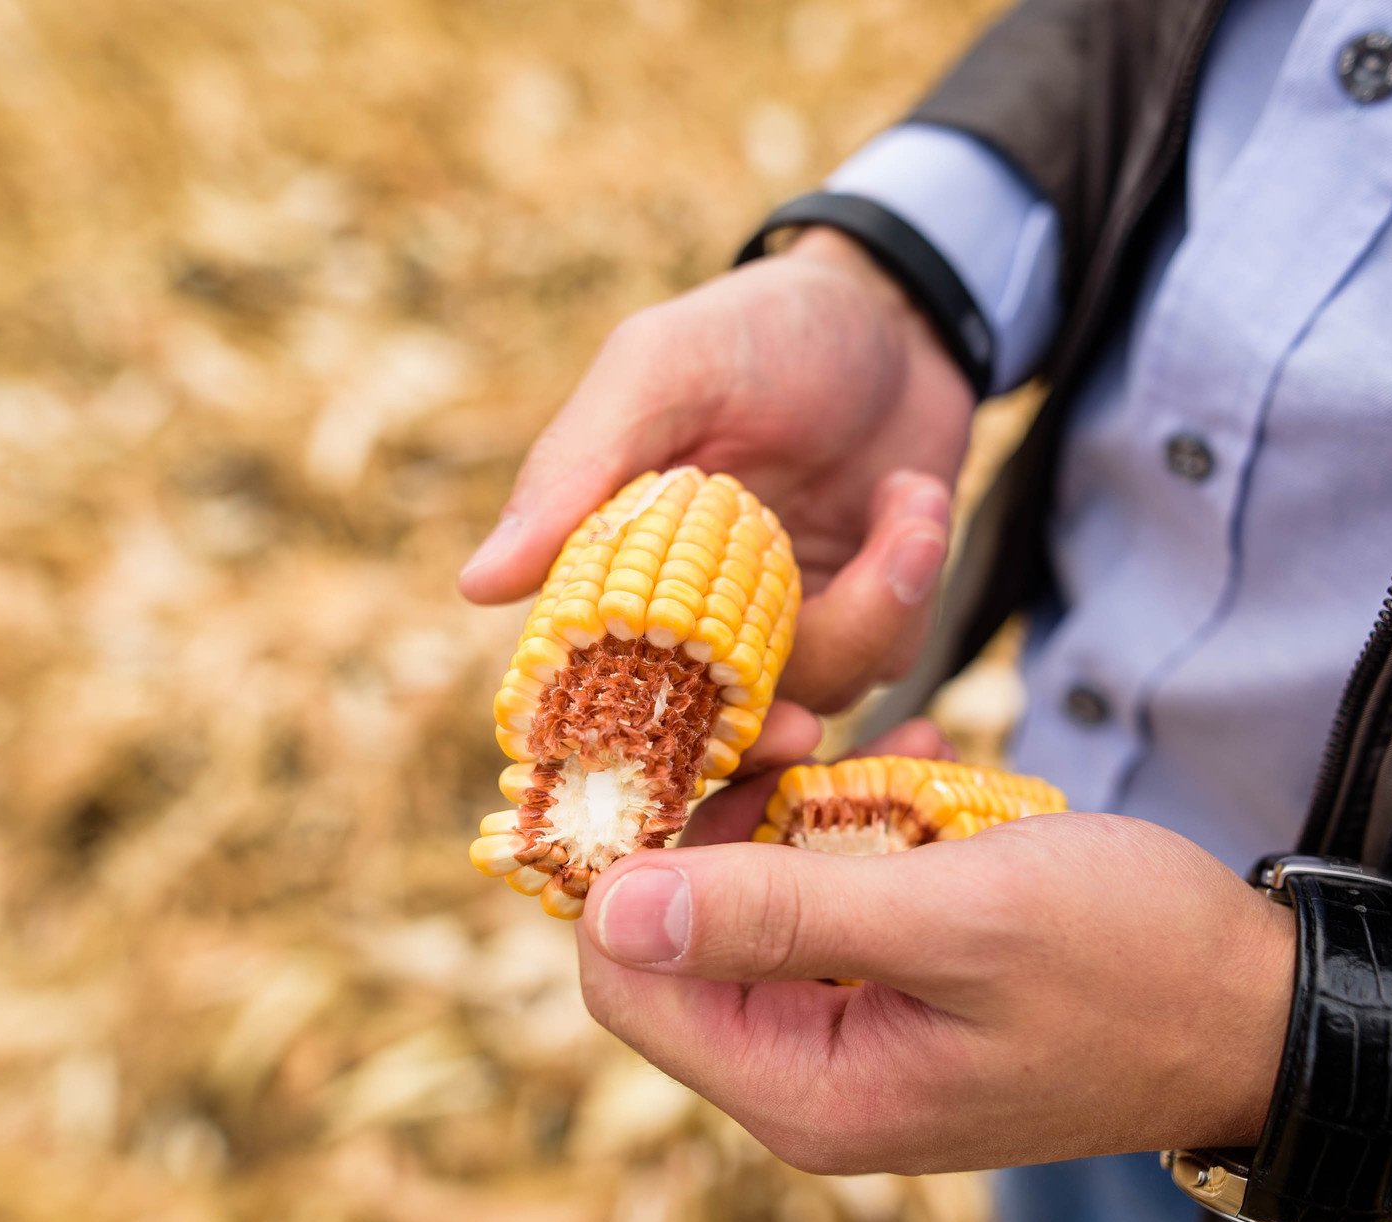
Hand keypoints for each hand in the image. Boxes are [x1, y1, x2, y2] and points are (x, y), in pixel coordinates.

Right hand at [457, 229, 976, 713]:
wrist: (895, 311)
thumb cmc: (758, 329)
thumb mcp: (662, 370)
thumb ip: (576, 468)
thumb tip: (478, 586)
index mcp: (618, 567)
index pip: (598, 688)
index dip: (637, 735)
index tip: (690, 739)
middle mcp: (695, 614)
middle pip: (717, 725)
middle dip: (770, 726)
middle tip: (804, 728)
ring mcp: (785, 624)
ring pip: (818, 693)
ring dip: (876, 607)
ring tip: (907, 498)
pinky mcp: (867, 616)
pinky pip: (889, 657)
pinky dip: (913, 583)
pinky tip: (912, 495)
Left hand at [573, 803, 1295, 1174]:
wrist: (1260, 1006)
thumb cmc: (1130, 961)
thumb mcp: (955, 918)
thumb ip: (780, 914)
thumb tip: (608, 910)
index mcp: (803, 1087)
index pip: (624, 975)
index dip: (637, 854)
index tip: (699, 747)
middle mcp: (804, 1080)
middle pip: (677, 935)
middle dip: (722, 818)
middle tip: (794, 728)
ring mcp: (847, 1039)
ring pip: (751, 902)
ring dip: (796, 812)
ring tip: (879, 752)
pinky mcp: (889, 997)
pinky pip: (825, 901)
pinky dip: (856, 830)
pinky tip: (917, 777)